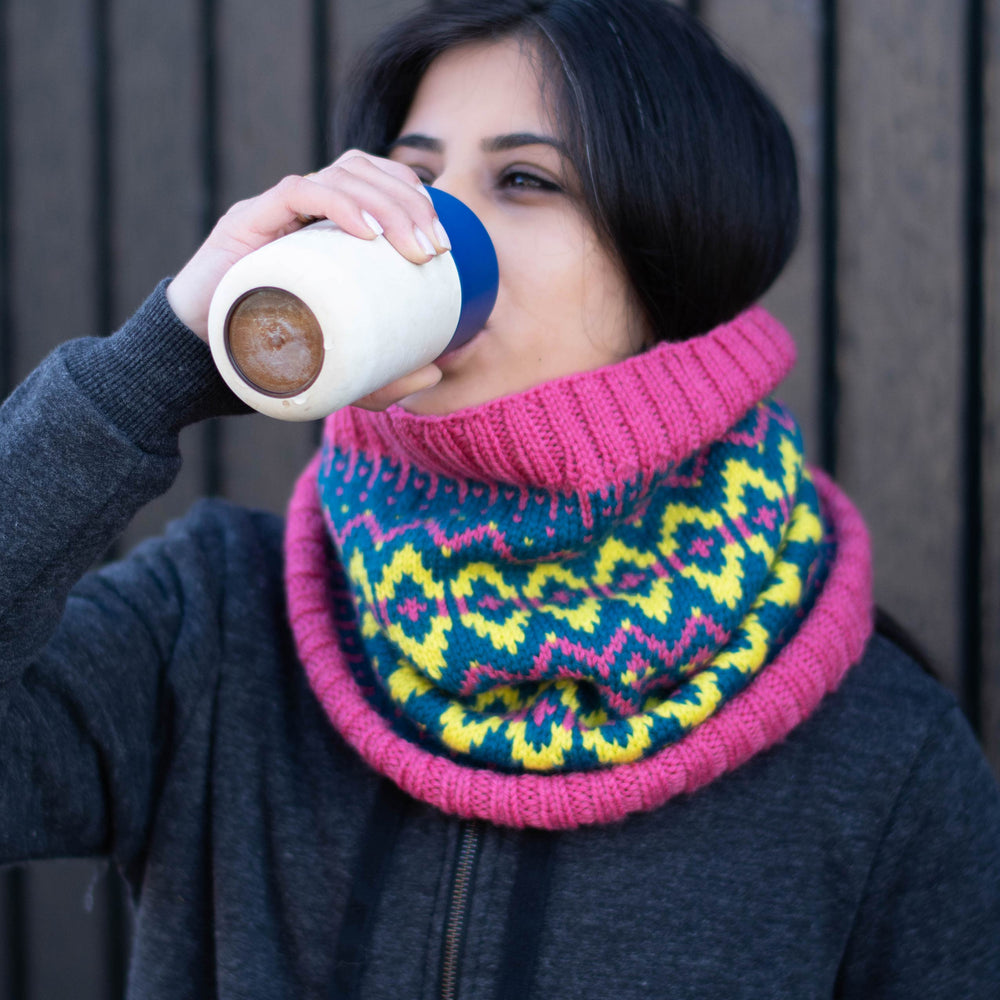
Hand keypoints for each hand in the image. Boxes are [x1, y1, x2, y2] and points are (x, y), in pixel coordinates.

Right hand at [165, 150, 450, 406]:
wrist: (194, 365)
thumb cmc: (267, 358)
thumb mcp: (340, 373)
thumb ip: (385, 375)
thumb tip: (438, 370)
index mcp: (323, 228)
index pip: (374, 181)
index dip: (413, 197)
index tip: (443, 243)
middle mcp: (300, 211)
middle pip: (364, 172)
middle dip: (409, 203)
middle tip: (435, 249)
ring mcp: (273, 213)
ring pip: (339, 173)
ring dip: (385, 202)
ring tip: (412, 246)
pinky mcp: (246, 223)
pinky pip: (298, 193)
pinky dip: (339, 204)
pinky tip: (368, 232)